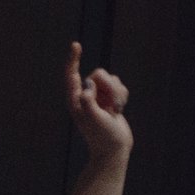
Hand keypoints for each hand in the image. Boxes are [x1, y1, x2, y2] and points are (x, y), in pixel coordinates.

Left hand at [63, 43, 132, 159]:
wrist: (114, 149)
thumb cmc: (102, 136)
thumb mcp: (93, 118)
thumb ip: (88, 100)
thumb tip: (88, 84)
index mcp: (76, 99)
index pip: (71, 74)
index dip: (73, 59)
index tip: (76, 45)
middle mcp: (85, 95)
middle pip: (98, 74)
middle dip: (109, 86)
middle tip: (112, 104)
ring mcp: (99, 97)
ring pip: (111, 80)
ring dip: (117, 93)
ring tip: (116, 110)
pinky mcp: (110, 99)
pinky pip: (119, 86)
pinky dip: (122, 97)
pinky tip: (119, 110)